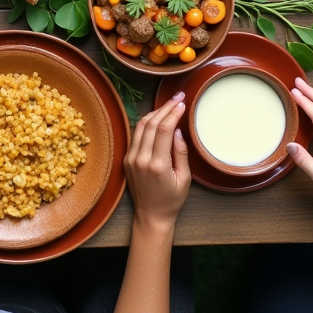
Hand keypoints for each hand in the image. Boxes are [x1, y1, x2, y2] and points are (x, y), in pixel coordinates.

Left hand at [124, 93, 190, 230]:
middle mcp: (141, 159)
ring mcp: (131, 159)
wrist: (151, 215)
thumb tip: (178, 130)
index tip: (183, 103)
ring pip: (140, 126)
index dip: (173, 113)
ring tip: (169, 104)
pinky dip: (146, 123)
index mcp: (157, 165)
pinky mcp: (127, 159)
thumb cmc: (171, 200)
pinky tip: (157, 117)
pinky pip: (136, 135)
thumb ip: (181, 153)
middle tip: (178, 97)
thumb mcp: (184, 179)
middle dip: (165, 107)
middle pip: (151, 124)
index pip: (163, 130)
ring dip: (155, 112)